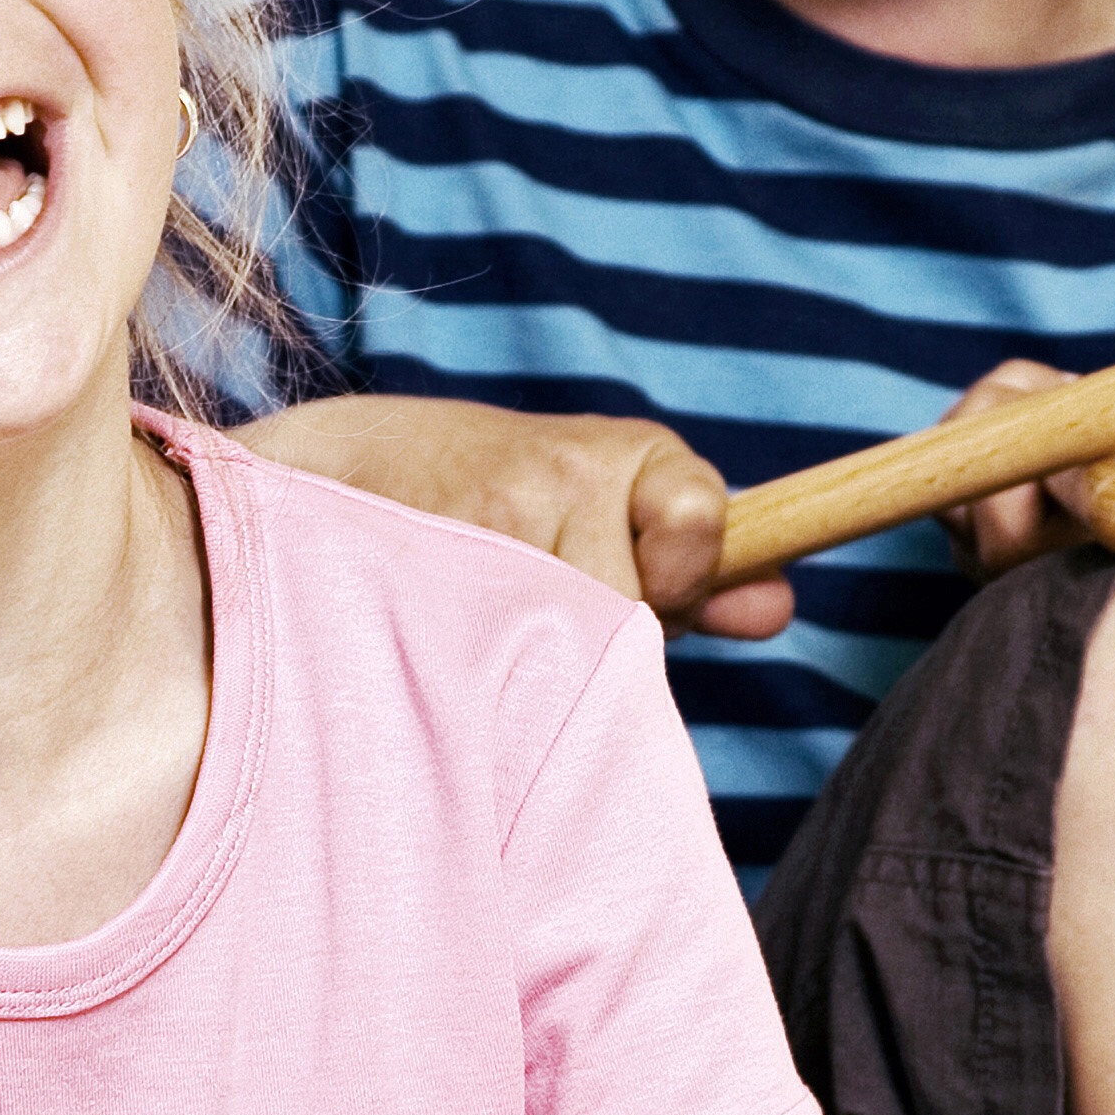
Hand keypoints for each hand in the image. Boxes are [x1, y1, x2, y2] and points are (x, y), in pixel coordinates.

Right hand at [239, 397, 792, 637]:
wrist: (335, 477)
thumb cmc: (493, 506)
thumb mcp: (607, 518)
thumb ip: (695, 576)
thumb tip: (778, 608)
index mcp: (629, 452)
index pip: (701, 518)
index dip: (678, 574)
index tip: (644, 573)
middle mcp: (567, 467)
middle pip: (631, 614)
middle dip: (594, 636)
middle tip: (531, 598)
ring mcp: (497, 515)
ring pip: (563, 644)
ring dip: (526, 655)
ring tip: (478, 609)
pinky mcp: (434, 563)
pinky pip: (493, 658)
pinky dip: (474, 662)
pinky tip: (442, 626)